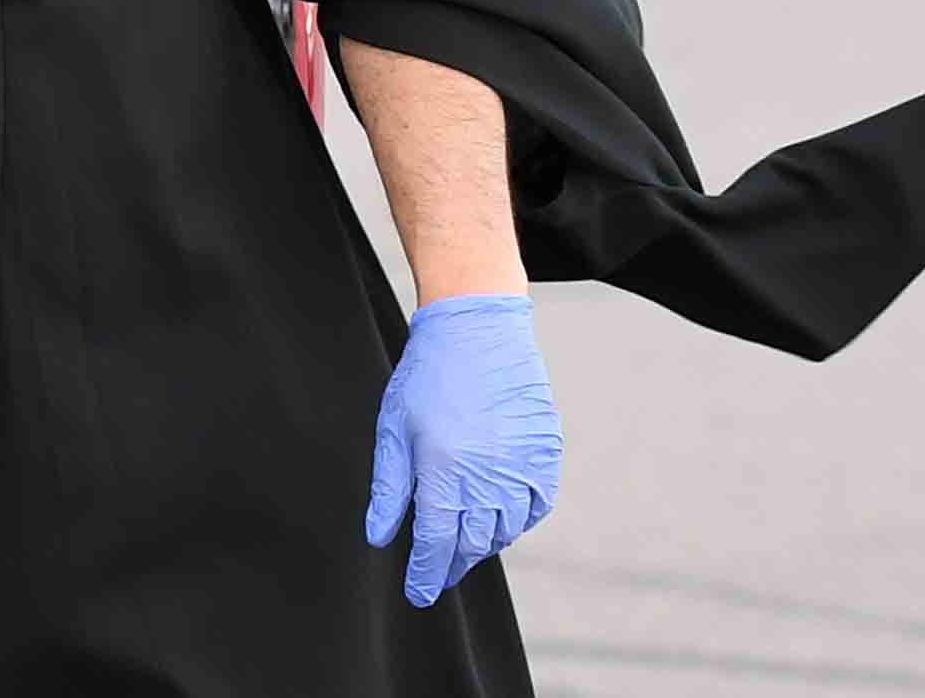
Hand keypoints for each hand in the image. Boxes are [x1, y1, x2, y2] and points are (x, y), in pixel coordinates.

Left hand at [366, 292, 561, 607]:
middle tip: (440, 575)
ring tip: (466, 548)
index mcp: (444, 470)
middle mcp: (487, 474)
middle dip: (454, 564)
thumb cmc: (427, 376)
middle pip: (473, 542)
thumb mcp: (394, 429)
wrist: (477, 330)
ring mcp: (521, 464)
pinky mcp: (544, 452)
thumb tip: (380, 537)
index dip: (427, 573)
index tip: (419, 593)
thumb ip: (390, 488)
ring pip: (507, 528)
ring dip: (485, 545)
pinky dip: (519, 521)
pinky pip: (536, 504)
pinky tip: (501, 521)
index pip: (437, 543)